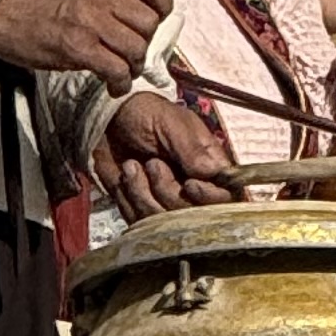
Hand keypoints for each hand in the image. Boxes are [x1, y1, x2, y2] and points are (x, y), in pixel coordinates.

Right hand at [0, 0, 173, 85]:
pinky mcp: (76, 46)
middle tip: (131, 51)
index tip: (156, 19)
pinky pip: (116, 69)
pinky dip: (120, 82)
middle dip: (146, 42)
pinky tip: (112, 84)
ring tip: (121, 69)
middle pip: (149, 22)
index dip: (163, 5)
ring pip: (136, 48)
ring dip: (133, 66)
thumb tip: (144, 11)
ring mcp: (88, 19)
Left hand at [98, 92, 241, 217]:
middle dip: (168, 192)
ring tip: (132, 167)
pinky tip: (124, 176)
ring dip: (143, 194)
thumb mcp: (170, 122)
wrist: (108, 117)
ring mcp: (165, 202)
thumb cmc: (145, 113)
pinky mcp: (141, 209)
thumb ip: (192, 147)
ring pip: (164, 222)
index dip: (209, 198)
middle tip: (153, 164)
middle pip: (194, 217)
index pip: (226, 197)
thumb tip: (213, 172)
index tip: (189, 184)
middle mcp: (191, 189)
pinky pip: (139, 222)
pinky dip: (128, 200)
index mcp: (208, 166)